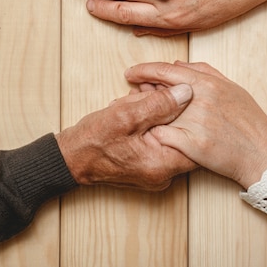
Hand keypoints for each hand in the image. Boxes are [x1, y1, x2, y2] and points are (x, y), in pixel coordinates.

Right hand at [55, 83, 196, 190]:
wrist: (71, 158)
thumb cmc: (92, 140)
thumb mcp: (125, 115)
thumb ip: (158, 104)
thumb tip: (186, 92)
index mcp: (163, 164)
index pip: (195, 139)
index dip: (190, 111)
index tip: (179, 94)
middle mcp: (165, 174)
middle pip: (185, 136)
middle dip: (171, 110)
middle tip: (151, 94)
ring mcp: (158, 172)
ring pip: (172, 136)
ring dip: (160, 115)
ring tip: (139, 102)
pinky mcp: (151, 166)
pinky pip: (162, 142)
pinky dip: (153, 124)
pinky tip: (138, 111)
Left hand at [124, 61, 266, 188]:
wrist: (264, 153)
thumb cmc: (249, 120)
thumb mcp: (230, 87)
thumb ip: (203, 72)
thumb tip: (178, 65)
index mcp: (207, 82)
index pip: (165, 70)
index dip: (143, 70)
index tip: (130, 73)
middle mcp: (199, 99)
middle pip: (156, 91)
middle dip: (138, 92)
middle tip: (129, 94)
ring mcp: (195, 122)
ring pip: (156, 114)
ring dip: (142, 114)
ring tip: (135, 115)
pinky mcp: (193, 145)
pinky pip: (163, 137)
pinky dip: (152, 134)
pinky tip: (147, 135)